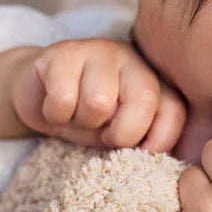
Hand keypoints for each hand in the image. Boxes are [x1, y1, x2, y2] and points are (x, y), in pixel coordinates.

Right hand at [8, 38, 186, 152]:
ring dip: (82, 123)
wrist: (38, 97)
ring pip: (98, 102)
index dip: (158, 142)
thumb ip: (144, 140)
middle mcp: (131, 59)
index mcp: (152, 80)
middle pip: (143, 101)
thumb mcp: (120, 134)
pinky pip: (63, 99)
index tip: (138, 154)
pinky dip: (55, 116)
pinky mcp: (61, 53)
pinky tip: (55, 108)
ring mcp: (97, 50)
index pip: (174, 110)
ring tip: (76, 117)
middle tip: (103, 135)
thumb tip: (161, 161)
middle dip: (121, 134)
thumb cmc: (86, 119)